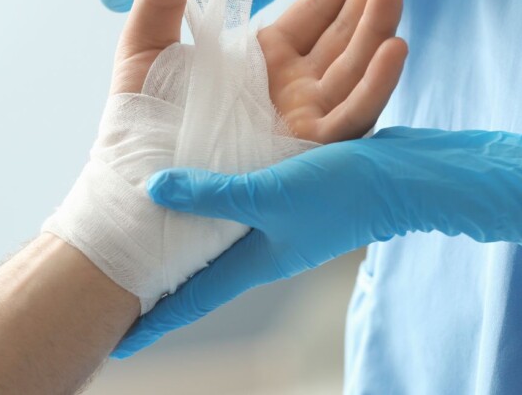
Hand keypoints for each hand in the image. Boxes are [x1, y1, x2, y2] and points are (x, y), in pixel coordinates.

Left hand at [113, 0, 406, 142]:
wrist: (138, 185)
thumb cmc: (142, 123)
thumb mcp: (145, 50)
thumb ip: (161, 0)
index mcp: (264, 60)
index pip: (315, 13)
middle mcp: (294, 87)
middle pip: (344, 33)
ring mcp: (307, 118)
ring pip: (354, 65)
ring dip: (377, 23)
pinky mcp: (309, 151)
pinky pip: (351, 115)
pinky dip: (374, 84)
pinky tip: (394, 45)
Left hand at [113, 127, 521, 357]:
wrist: (405, 179)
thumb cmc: (343, 192)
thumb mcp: (271, 193)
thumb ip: (213, 194)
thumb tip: (152, 190)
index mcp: (254, 261)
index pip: (192, 299)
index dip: (154, 321)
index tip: (116, 341)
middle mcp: (262, 249)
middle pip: (201, 276)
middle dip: (163, 285)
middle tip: (122, 286)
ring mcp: (279, 228)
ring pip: (217, 243)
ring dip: (186, 246)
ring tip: (151, 241)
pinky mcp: (291, 201)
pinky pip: (238, 212)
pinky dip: (213, 206)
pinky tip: (204, 189)